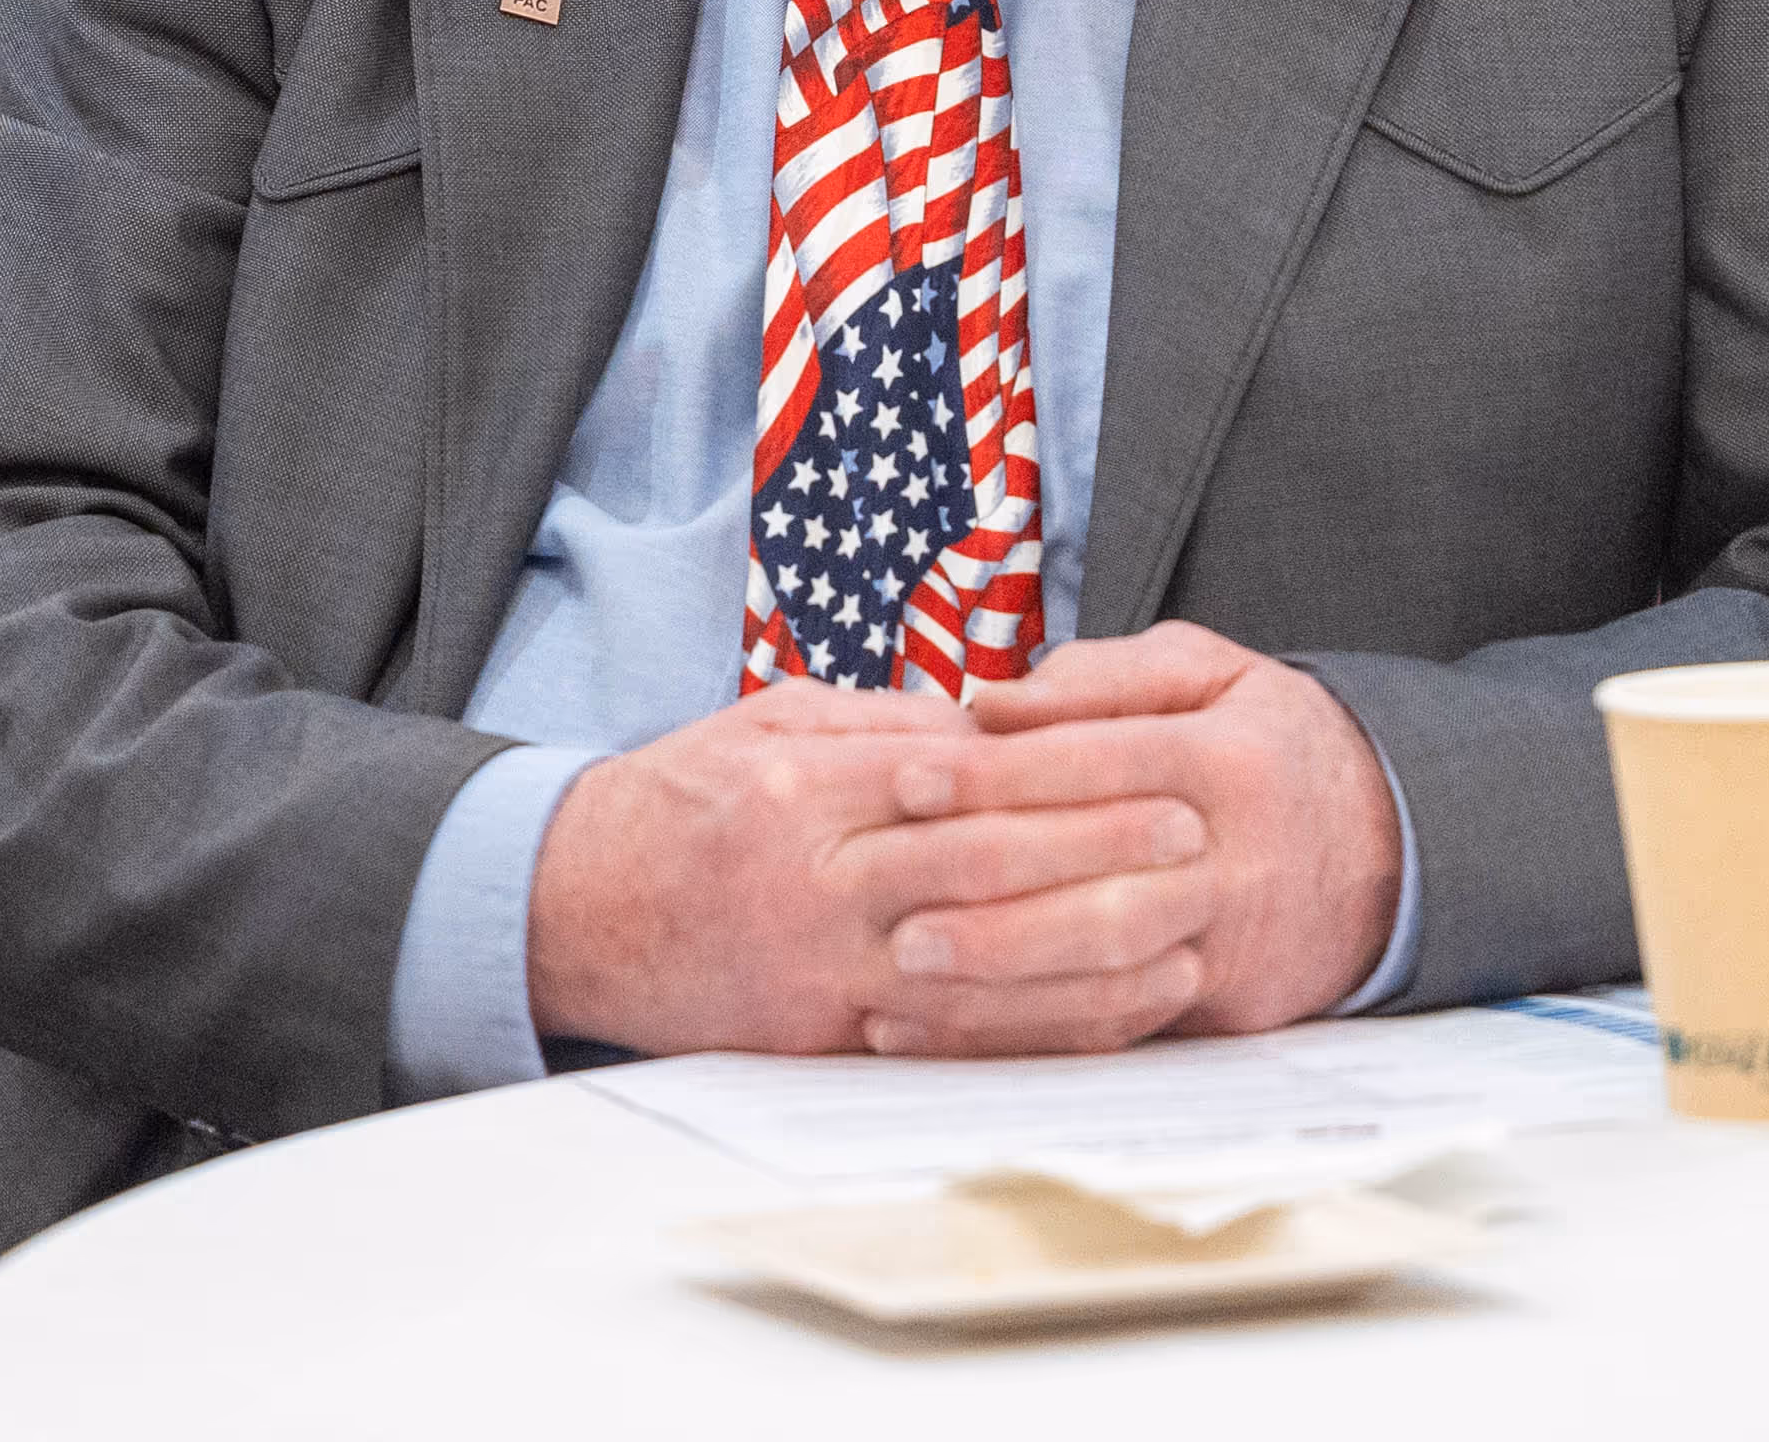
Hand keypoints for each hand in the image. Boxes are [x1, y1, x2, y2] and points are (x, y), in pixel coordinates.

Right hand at [526, 679, 1217, 1060]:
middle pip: (982, 870)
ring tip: (1182, 937)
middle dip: (1100, 854)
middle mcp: (816, 884)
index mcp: (809, 791)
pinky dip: (1029, 1035)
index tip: (1150, 765)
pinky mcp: (816, 1040)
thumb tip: (997, 721)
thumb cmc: (683, 800)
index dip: (1064, 776)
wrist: (574, 907)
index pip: (961, 778)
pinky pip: (942, 1046)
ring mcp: (817, 972)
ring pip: (977, 971)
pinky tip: (1101, 1018)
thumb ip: (886, 722)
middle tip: (1194, 835)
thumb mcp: (773, 724)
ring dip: (1090, 959)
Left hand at [920, 623, 1402, 1043]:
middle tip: (888, 905)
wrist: (1397, 843)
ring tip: (900, 976)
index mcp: (1223, 761)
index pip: (1095, 767)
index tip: (908, 780)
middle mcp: (1230, 858)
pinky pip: (1117, 1027)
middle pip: (1099, 888)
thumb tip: (998, 702)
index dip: (996, 776)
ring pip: (1106, 973)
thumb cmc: (1272, 743)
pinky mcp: (1225, 1006)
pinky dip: (1027, 1036)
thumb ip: (1106, 675)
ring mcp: (1230, 941)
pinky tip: (946, 1029)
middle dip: (988, 903)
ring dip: (998, 985)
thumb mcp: (1214, 672)